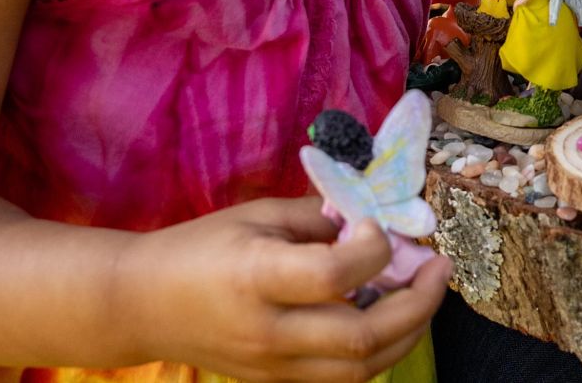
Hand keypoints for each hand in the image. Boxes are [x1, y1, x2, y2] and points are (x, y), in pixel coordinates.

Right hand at [123, 197, 447, 381]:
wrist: (142, 304)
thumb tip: (379, 220)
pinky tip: (387, 319)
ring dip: (407, 331)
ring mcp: (272, 366)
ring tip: (423, 292)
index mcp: (256, 277)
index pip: (334, 275)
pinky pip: (342, 378)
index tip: (378, 227)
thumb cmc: (201, 247)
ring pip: (360, 369)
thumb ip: (321, 218)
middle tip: (438, 266)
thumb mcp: (258, 215)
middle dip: (417, 302)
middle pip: (360, 337)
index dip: (374, 249)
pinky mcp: (275, 382)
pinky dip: (376, 352)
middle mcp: (267, 331)